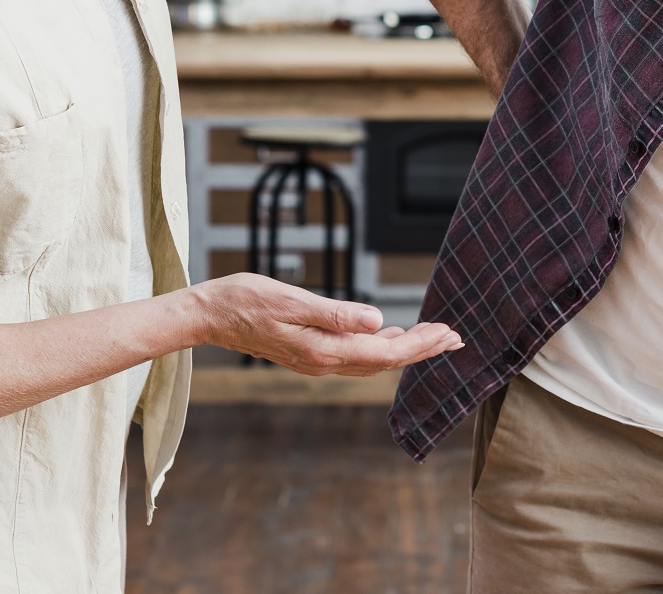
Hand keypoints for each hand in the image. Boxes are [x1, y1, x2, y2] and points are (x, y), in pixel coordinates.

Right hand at [185, 272, 462, 375]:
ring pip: (371, 360)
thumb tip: (377, 321)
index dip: (421, 345)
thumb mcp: (292, 300)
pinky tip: (388, 336)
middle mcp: (323, 361)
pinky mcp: (308, 354)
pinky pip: (354, 356)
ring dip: (403, 349)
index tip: (449, 334)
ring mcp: (315, 361)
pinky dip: (379, 347)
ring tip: (431, 337)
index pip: (385, 351)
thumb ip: (335, 313)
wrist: (209, 315)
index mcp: (324, 350)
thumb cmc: (246, 300)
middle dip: (421, 349)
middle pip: (384, 360)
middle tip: (453, 337)